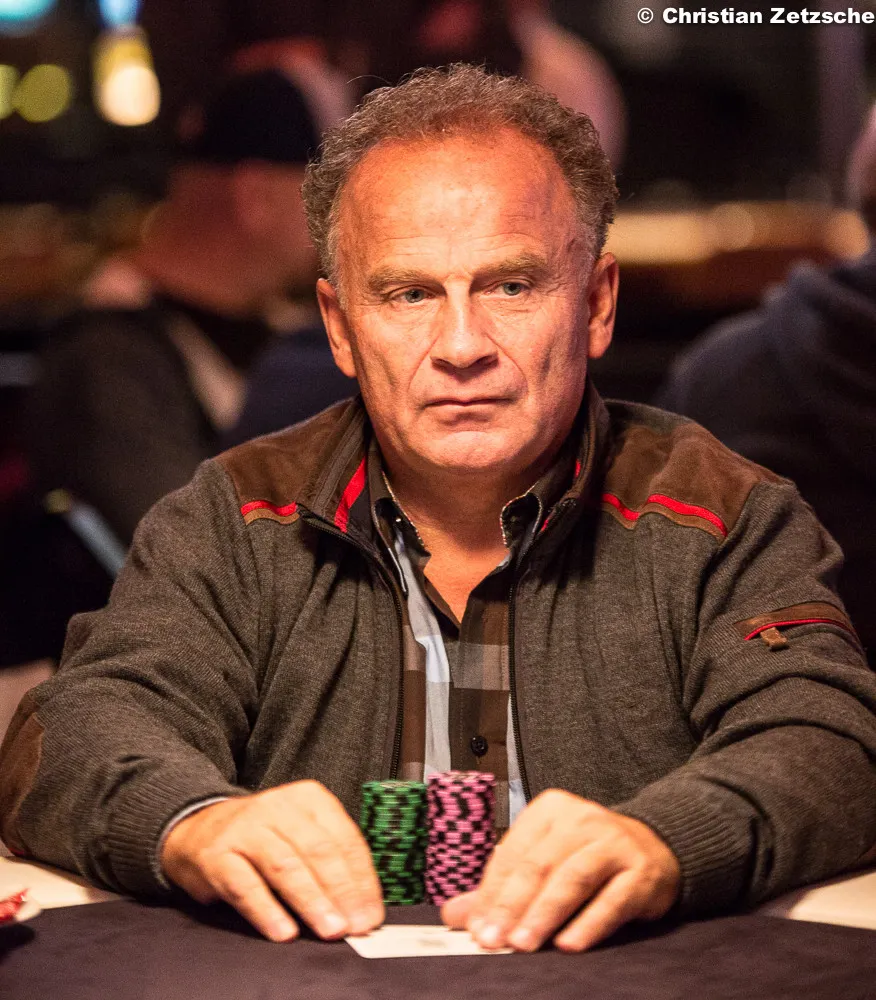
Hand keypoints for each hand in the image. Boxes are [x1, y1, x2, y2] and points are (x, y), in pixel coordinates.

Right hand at [162, 780, 383, 942]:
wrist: (199, 827)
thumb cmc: (264, 836)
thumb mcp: (301, 832)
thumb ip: (330, 861)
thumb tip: (362, 906)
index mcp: (308, 798)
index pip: (344, 838)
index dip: (361, 878)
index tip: (371, 912)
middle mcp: (278, 807)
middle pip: (318, 850)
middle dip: (341, 891)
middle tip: (355, 924)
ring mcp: (246, 829)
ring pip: (285, 866)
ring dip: (311, 901)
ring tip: (330, 929)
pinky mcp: (217, 856)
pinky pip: (245, 886)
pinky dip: (267, 911)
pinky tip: (284, 932)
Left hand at [441, 789, 679, 951]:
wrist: (655, 847)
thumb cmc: (587, 855)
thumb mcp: (543, 860)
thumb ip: (500, 887)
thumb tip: (454, 913)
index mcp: (549, 811)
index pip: (512, 853)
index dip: (490, 892)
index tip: (473, 927)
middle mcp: (580, 819)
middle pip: (538, 864)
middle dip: (511, 906)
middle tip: (491, 940)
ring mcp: (613, 843)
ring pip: (571, 878)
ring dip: (544, 914)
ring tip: (522, 944)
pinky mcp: (641, 871)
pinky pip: (612, 900)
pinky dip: (589, 924)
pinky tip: (569, 945)